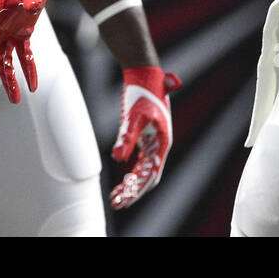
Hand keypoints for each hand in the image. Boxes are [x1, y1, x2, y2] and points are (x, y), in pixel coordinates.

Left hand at [110, 67, 180, 208]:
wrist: (145, 75)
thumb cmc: (142, 93)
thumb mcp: (133, 116)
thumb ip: (126, 137)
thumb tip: (117, 157)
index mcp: (162, 141)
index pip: (152, 173)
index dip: (139, 189)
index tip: (126, 200)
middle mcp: (160, 144)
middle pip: (148, 175)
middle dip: (133, 191)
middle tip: (117, 202)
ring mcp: (153, 141)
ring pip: (144, 170)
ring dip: (131, 184)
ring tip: (116, 197)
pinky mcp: (145, 137)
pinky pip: (140, 161)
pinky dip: (131, 172)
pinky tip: (122, 181)